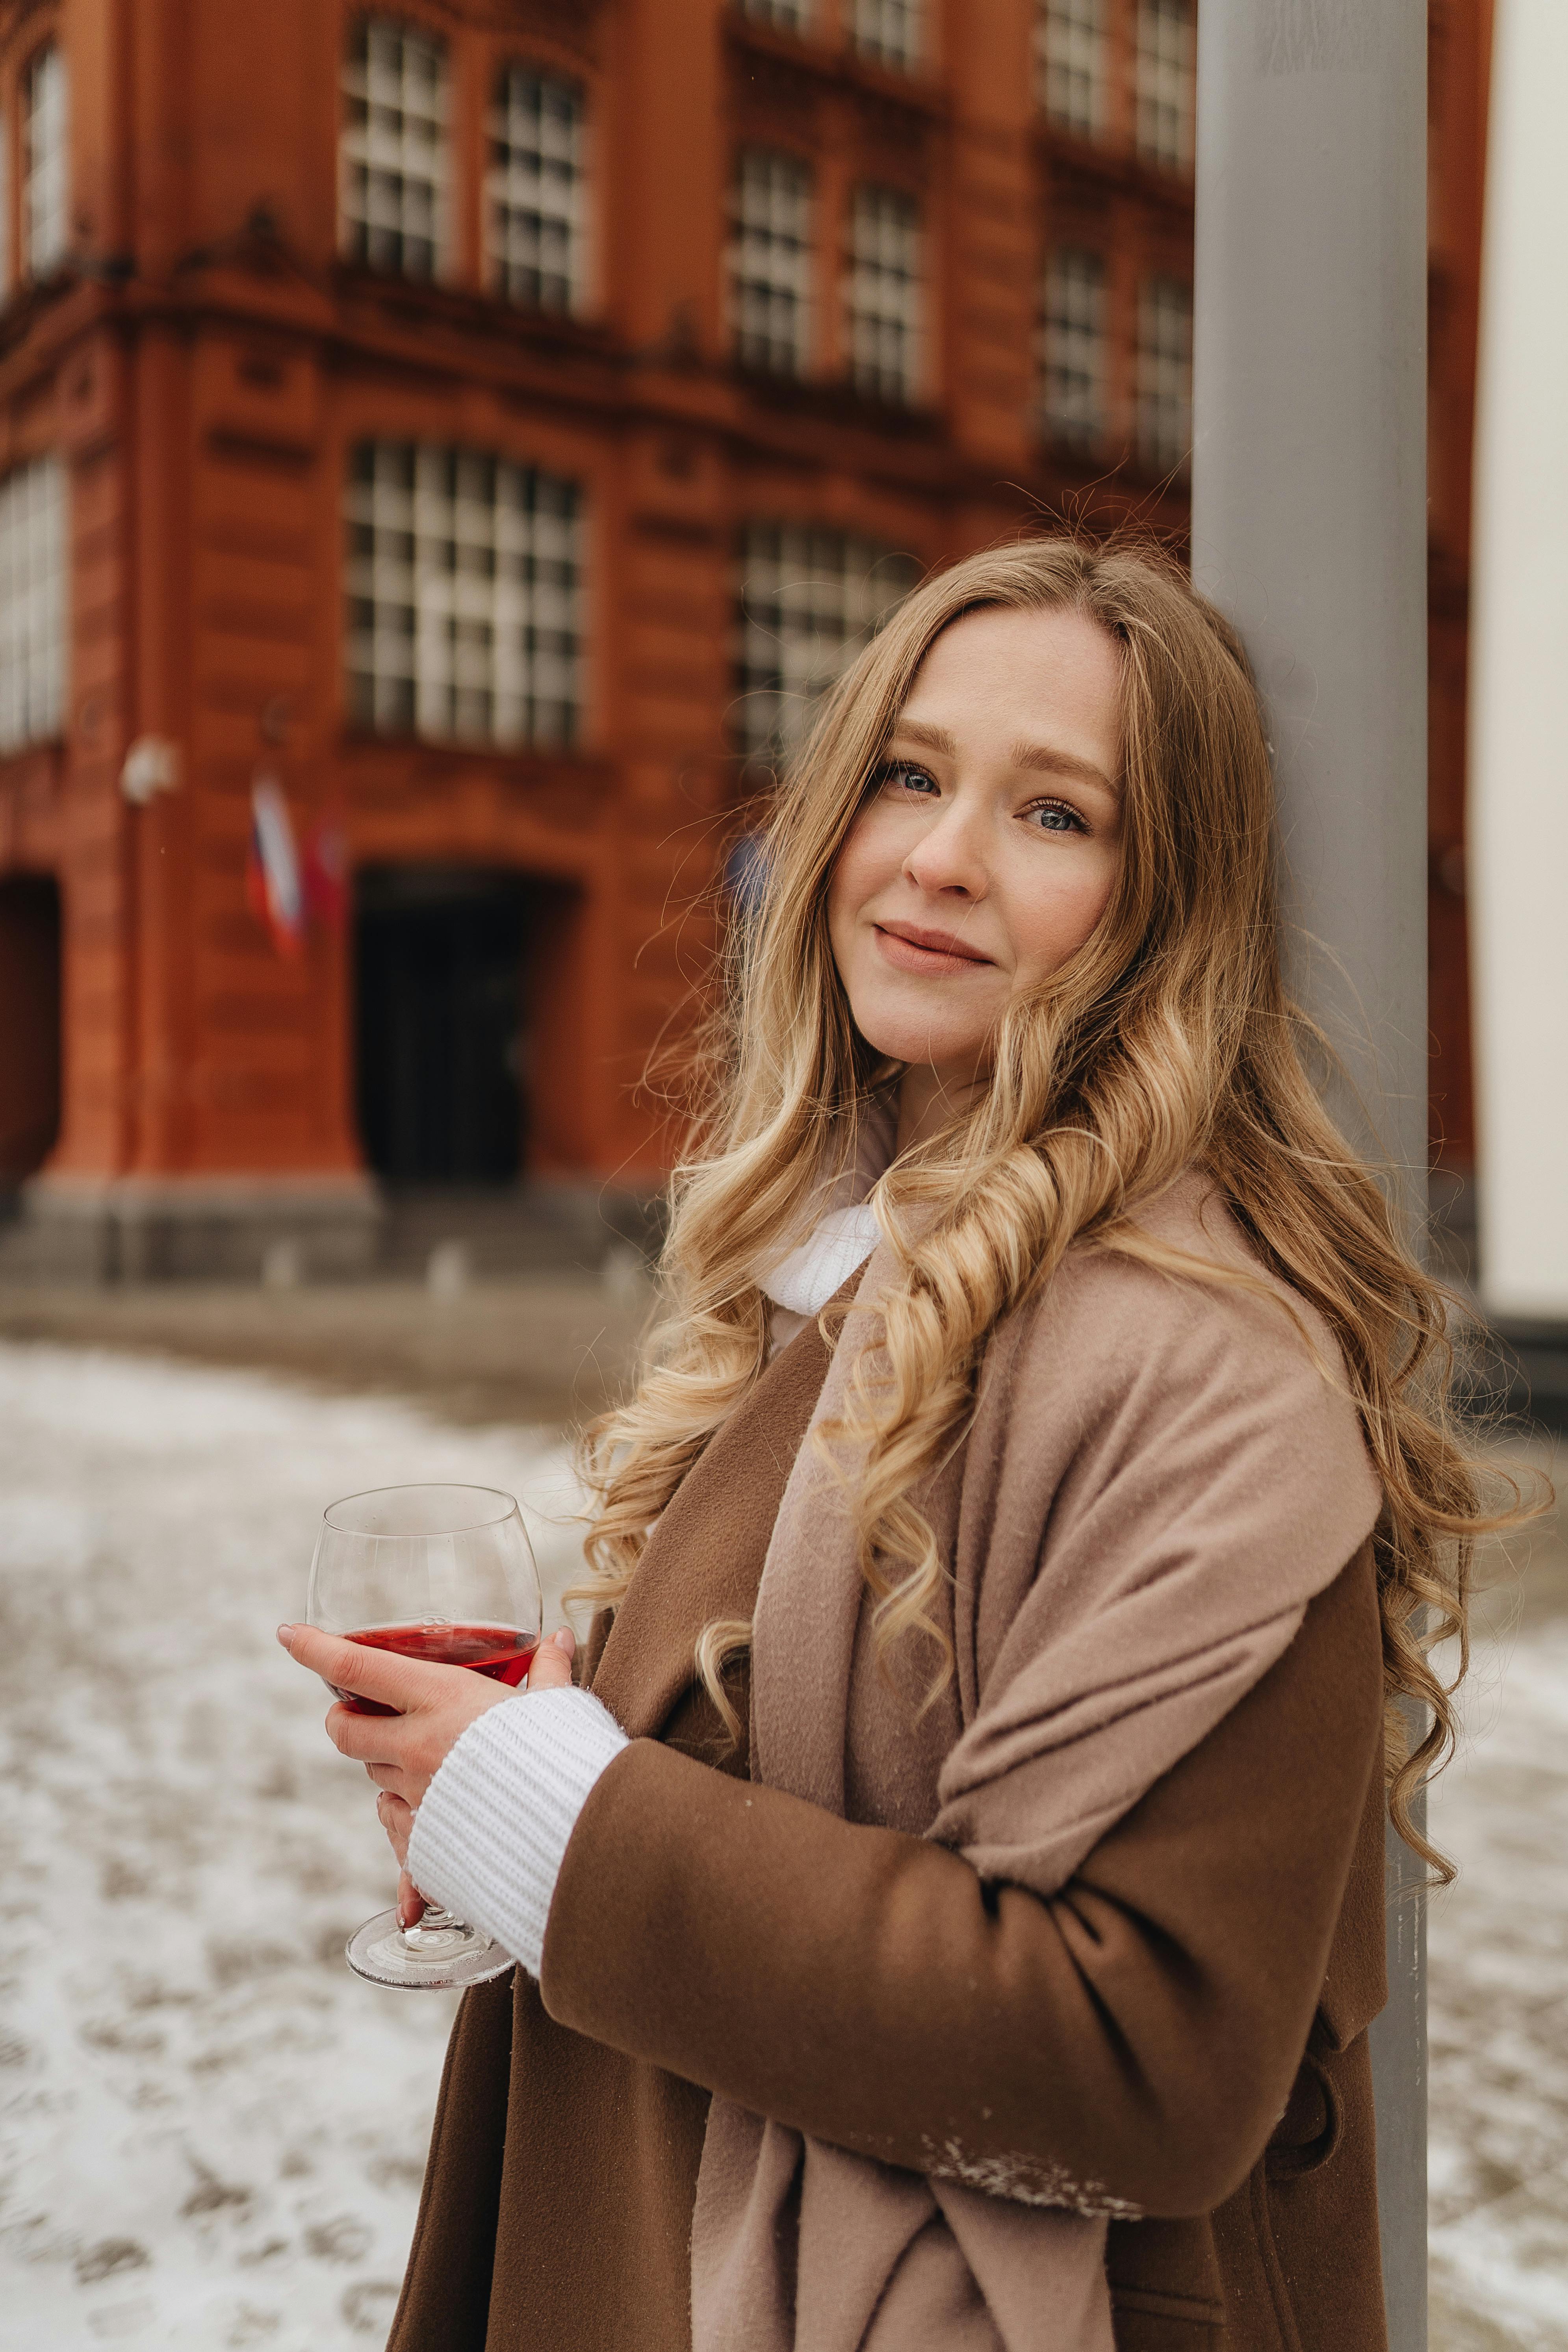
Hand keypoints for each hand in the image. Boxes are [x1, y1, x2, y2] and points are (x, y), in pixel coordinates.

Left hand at [276, 1622, 577, 1926]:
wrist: (573, 1837)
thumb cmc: (565, 1759)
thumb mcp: (555, 1705)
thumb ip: (549, 1671)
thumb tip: (559, 1639)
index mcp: (443, 1699)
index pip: (357, 1667)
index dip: (315, 1648)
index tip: (287, 1633)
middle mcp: (417, 1745)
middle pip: (344, 1729)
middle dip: (343, 1716)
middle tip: (358, 1709)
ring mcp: (417, 1796)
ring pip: (373, 1776)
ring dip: (384, 1763)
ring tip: (421, 1758)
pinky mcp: (424, 1842)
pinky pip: (395, 1828)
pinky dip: (405, 1819)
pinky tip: (426, 1819)